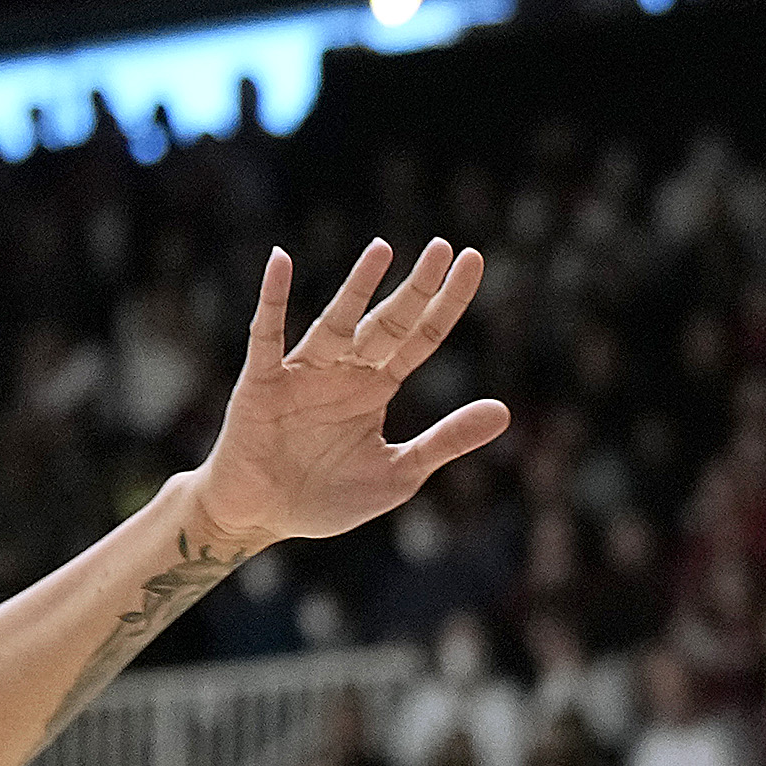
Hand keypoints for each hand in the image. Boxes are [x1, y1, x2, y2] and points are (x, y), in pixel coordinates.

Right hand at [186, 239, 506, 549]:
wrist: (261, 518)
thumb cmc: (327, 496)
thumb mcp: (400, 473)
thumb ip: (447, 440)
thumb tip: (505, 411)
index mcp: (377, 387)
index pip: (422, 337)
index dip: (447, 302)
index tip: (472, 260)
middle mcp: (344, 371)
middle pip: (388, 323)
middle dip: (415, 288)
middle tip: (442, 248)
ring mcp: (303, 373)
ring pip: (336, 323)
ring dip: (358, 287)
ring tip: (384, 249)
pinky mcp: (261, 383)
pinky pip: (267, 335)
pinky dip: (273, 299)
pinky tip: (281, 261)